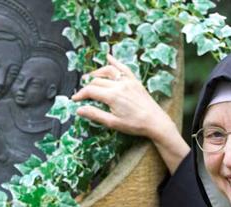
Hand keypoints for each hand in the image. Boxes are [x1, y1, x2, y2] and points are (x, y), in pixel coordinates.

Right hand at [73, 55, 189, 173]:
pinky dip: (115, 62)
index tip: (75, 99)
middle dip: (87, 86)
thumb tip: (79, 109)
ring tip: (90, 77)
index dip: (80, 95)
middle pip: (97, 81)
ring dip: (97, 72)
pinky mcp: (135, 81)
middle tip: (82, 92)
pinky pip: (123, 68)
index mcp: (112, 96)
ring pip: (108, 71)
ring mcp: (128, 81)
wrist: (155, 122)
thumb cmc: (135, 125)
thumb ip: (95, 114)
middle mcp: (119, 85)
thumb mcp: (113, 123)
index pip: (91, 91)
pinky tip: (108, 57)